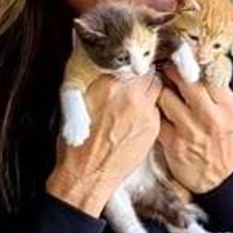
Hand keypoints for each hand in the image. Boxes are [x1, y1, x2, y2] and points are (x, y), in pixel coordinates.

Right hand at [47, 73, 161, 216]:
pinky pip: (157, 109)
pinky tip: (136, 116)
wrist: (87, 175)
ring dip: (149, 89)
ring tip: (136, 96)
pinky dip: (150, 109)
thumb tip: (95, 56)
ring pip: (157, 88)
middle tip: (134, 79)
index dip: (130, 61)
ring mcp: (145, 113)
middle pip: (149, 72)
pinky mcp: (153, 128)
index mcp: (109, 86)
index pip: (130, 61)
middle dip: (142, 74)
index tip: (128, 62)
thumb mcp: (75, 102)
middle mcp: (131, 97)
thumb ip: (92, 78)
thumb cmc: (77, 143)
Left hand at [157, 65, 232, 193]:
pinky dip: (152, 109)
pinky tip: (151, 106)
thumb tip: (201, 61)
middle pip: (186, 82)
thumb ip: (217, 88)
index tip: (181, 54)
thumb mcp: (229, 112)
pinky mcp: (172, 142)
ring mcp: (190, 130)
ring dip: (158, 88)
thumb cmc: (219, 139)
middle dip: (171, 69)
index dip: (191, 61)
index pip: (208, 74)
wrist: (216, 176)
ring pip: (166, 96)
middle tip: (164, 64)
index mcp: (225, 106)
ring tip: (156, 84)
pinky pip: (156, 117)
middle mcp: (210, 116)